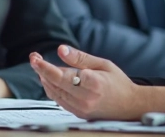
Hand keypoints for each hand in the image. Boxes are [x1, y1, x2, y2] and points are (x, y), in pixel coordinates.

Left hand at [29, 45, 147, 119]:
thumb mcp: (102, 64)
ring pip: (54, 93)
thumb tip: (61, 49)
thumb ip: (79, 57)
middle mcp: (86, 98)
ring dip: (45, 79)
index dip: (45, 66)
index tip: (35, 58)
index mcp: (93, 83)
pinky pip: (59, 100)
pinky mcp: (79, 114)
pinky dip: (52, 89)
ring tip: (39, 66)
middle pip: (55, 84)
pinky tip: (49, 79)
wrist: (131, 106)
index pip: (61, 74)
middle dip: (41, 70)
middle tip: (34, 58)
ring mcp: (81, 108)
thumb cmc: (119, 83)